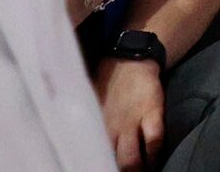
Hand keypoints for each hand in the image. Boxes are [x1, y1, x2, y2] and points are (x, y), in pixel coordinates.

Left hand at [94, 57, 165, 171]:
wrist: (129, 59)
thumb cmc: (106, 83)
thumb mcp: (88, 102)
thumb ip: (83, 121)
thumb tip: (65, 134)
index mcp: (94, 125)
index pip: (91, 154)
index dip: (95, 163)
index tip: (97, 167)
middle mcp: (111, 127)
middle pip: (112, 161)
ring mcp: (133, 121)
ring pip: (132, 157)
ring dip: (136, 170)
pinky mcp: (152, 112)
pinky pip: (154, 140)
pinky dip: (154, 154)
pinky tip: (154, 159)